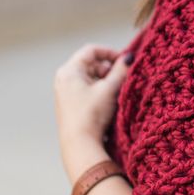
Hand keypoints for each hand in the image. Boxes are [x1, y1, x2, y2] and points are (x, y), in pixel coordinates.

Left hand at [54, 43, 131, 158]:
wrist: (80, 144)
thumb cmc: (92, 115)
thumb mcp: (109, 89)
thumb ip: (120, 70)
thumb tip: (129, 57)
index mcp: (69, 70)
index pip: (91, 50)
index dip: (110, 52)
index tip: (124, 61)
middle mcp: (64, 79)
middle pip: (91, 64)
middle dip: (109, 69)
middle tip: (122, 79)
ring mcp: (65, 93)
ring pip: (90, 78)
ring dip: (105, 81)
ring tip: (117, 92)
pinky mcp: (70, 105)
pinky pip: (86, 90)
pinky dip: (99, 91)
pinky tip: (108, 103)